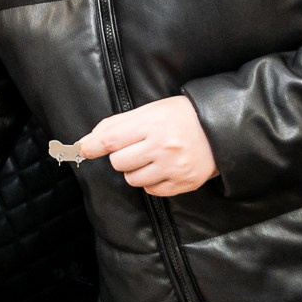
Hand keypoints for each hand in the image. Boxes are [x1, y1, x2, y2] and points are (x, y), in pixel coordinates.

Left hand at [78, 95, 218, 196]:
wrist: (221, 130)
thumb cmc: (181, 116)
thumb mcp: (151, 110)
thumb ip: (118, 124)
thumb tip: (88, 140)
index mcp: (153, 123)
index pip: (111, 139)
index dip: (91, 146)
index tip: (81, 149)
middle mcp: (163, 146)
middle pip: (119, 163)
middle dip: (121, 157)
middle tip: (136, 148)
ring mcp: (175, 167)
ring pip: (133, 179)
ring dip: (136, 170)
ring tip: (152, 157)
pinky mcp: (184, 183)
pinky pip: (152, 191)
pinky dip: (152, 181)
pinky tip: (163, 168)